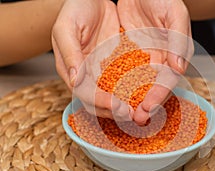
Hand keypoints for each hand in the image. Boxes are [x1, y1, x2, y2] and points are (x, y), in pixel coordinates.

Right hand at [52, 0, 131, 119]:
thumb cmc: (75, 9)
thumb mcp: (66, 27)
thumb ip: (70, 53)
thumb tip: (74, 80)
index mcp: (72, 70)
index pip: (85, 93)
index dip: (100, 102)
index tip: (117, 107)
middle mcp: (88, 75)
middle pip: (100, 101)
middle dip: (115, 111)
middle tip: (132, 115)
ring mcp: (103, 71)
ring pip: (115, 95)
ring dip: (127, 105)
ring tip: (142, 111)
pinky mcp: (117, 64)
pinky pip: (127, 80)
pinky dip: (135, 89)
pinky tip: (147, 94)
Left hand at [117, 0, 193, 123]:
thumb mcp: (175, 14)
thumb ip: (179, 40)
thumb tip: (179, 69)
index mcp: (173, 55)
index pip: (167, 81)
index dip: (158, 96)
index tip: (147, 109)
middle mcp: (158, 61)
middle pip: (151, 88)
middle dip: (143, 104)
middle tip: (134, 119)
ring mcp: (142, 59)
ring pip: (135, 84)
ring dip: (128, 99)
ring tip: (119, 113)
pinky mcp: (126, 54)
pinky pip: (120, 72)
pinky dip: (115, 84)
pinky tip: (106, 94)